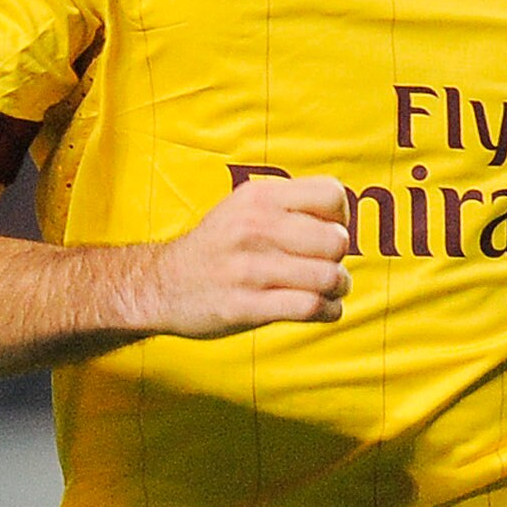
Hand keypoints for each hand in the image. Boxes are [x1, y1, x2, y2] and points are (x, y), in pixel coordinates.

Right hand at [151, 175, 350, 336]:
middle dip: (340, 259)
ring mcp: (249, 268)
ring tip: (327, 291)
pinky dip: (328, 311)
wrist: (162, 284)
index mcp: (259, 197)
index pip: (331, 194)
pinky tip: (321, 310)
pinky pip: (310, 307)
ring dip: (337, 289)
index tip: (326, 234)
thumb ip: (290, 206)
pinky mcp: (246, 306)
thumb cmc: (218, 247)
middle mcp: (254, 227)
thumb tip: (344, 222)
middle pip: (337, 241)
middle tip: (326, 268)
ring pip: (328, 277)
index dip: (340, 219)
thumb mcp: (245, 208)